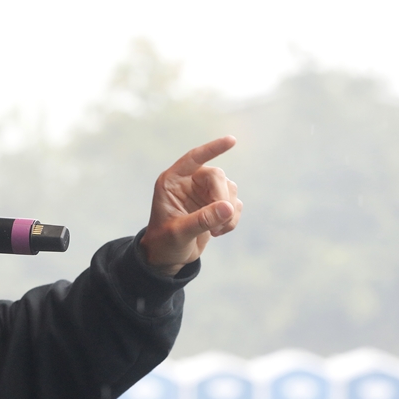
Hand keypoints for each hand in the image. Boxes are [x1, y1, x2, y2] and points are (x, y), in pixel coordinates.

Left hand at [138, 136, 242, 274]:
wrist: (167, 257)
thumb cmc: (164, 242)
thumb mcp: (179, 232)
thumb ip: (202, 219)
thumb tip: (228, 207)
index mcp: (172, 181)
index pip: (194, 158)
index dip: (212, 149)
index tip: (232, 141)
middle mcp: (189, 183)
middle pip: (218, 177)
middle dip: (222, 198)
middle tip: (220, 221)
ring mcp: (203, 193)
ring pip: (230, 190)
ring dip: (229, 212)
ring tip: (215, 230)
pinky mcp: (215, 205)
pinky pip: (234, 204)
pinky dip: (232, 219)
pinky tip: (218, 232)